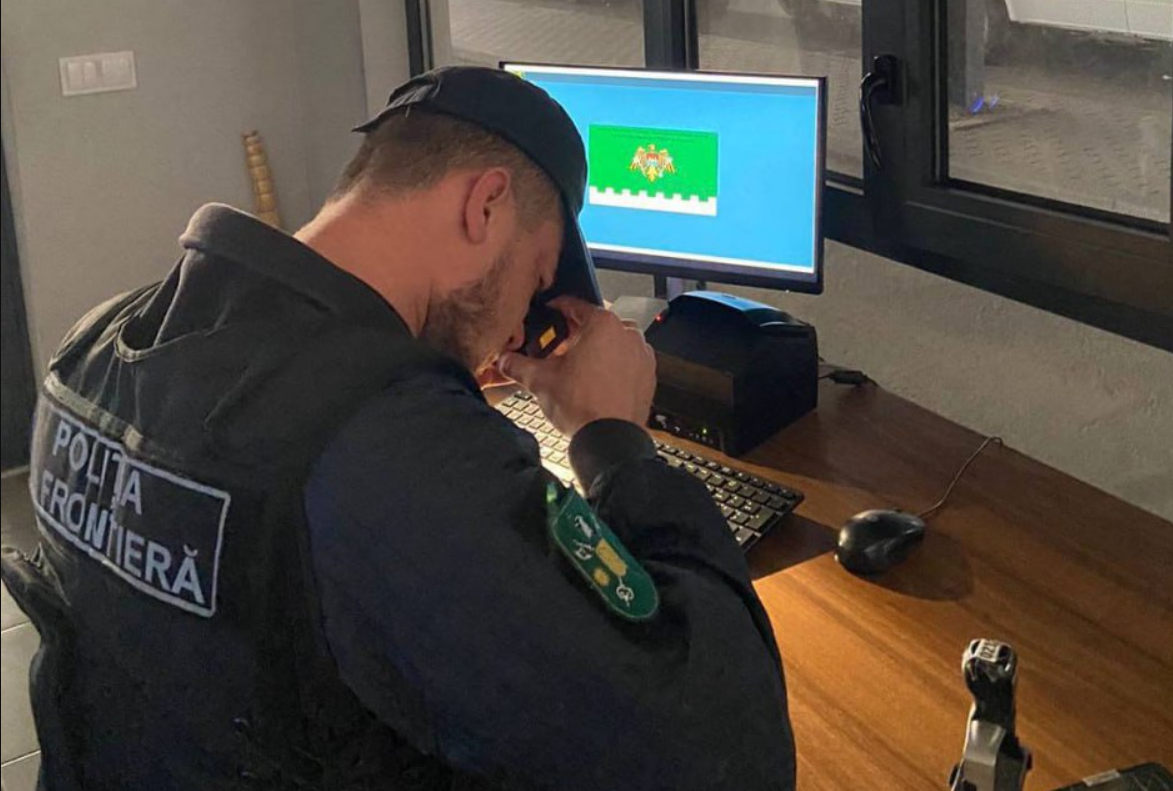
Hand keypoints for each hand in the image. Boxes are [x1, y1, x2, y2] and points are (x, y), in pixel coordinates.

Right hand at [496, 297, 656, 436]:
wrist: (610, 440)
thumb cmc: (583, 406)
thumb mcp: (540, 380)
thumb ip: (518, 365)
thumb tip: (505, 360)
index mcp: (603, 324)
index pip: (574, 305)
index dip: (556, 308)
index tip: (549, 313)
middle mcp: (627, 334)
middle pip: (595, 324)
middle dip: (575, 334)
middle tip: (558, 349)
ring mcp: (641, 354)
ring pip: (613, 343)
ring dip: (595, 349)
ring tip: (576, 368)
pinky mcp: (648, 375)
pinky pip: (626, 361)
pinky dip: (612, 365)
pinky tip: (596, 381)